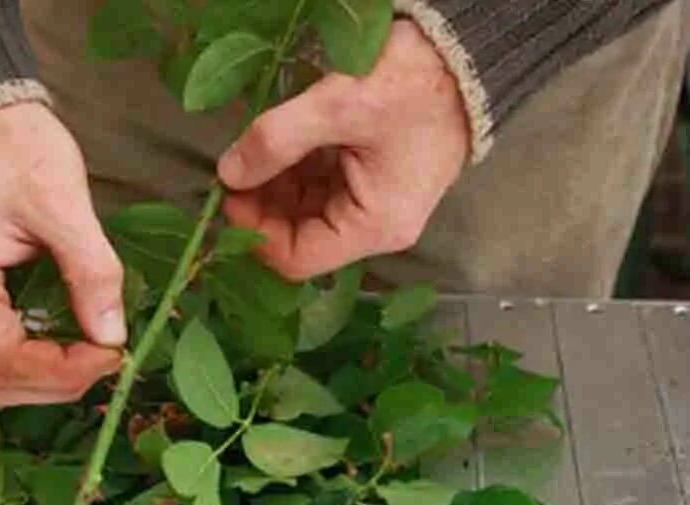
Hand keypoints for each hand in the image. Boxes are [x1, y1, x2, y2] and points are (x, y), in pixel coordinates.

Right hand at [0, 102, 124, 406]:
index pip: (8, 362)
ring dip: (46, 379)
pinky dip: (33, 362)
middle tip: (108, 358)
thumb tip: (113, 336)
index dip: (67, 372)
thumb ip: (92, 274)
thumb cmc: (15, 148)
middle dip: (59, 382)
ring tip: (92, 354)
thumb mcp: (65, 205)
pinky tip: (68, 344)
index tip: (115, 354)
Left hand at [217, 21, 468, 280]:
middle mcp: (373, 228)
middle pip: (299, 238)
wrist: (467, 53)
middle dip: (262, 207)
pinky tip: (279, 145)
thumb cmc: (413, 84)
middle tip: (234, 168)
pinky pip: (321, 189)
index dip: (255, 233)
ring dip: (275, 187)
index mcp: (372, 227)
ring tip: (255, 150)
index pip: (296, 259)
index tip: (228, 194)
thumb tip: (229, 173)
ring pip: (306, 213)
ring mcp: (373, 206)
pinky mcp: (371, 182)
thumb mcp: (339, 105)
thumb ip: (276, 140)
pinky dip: (295, 172)